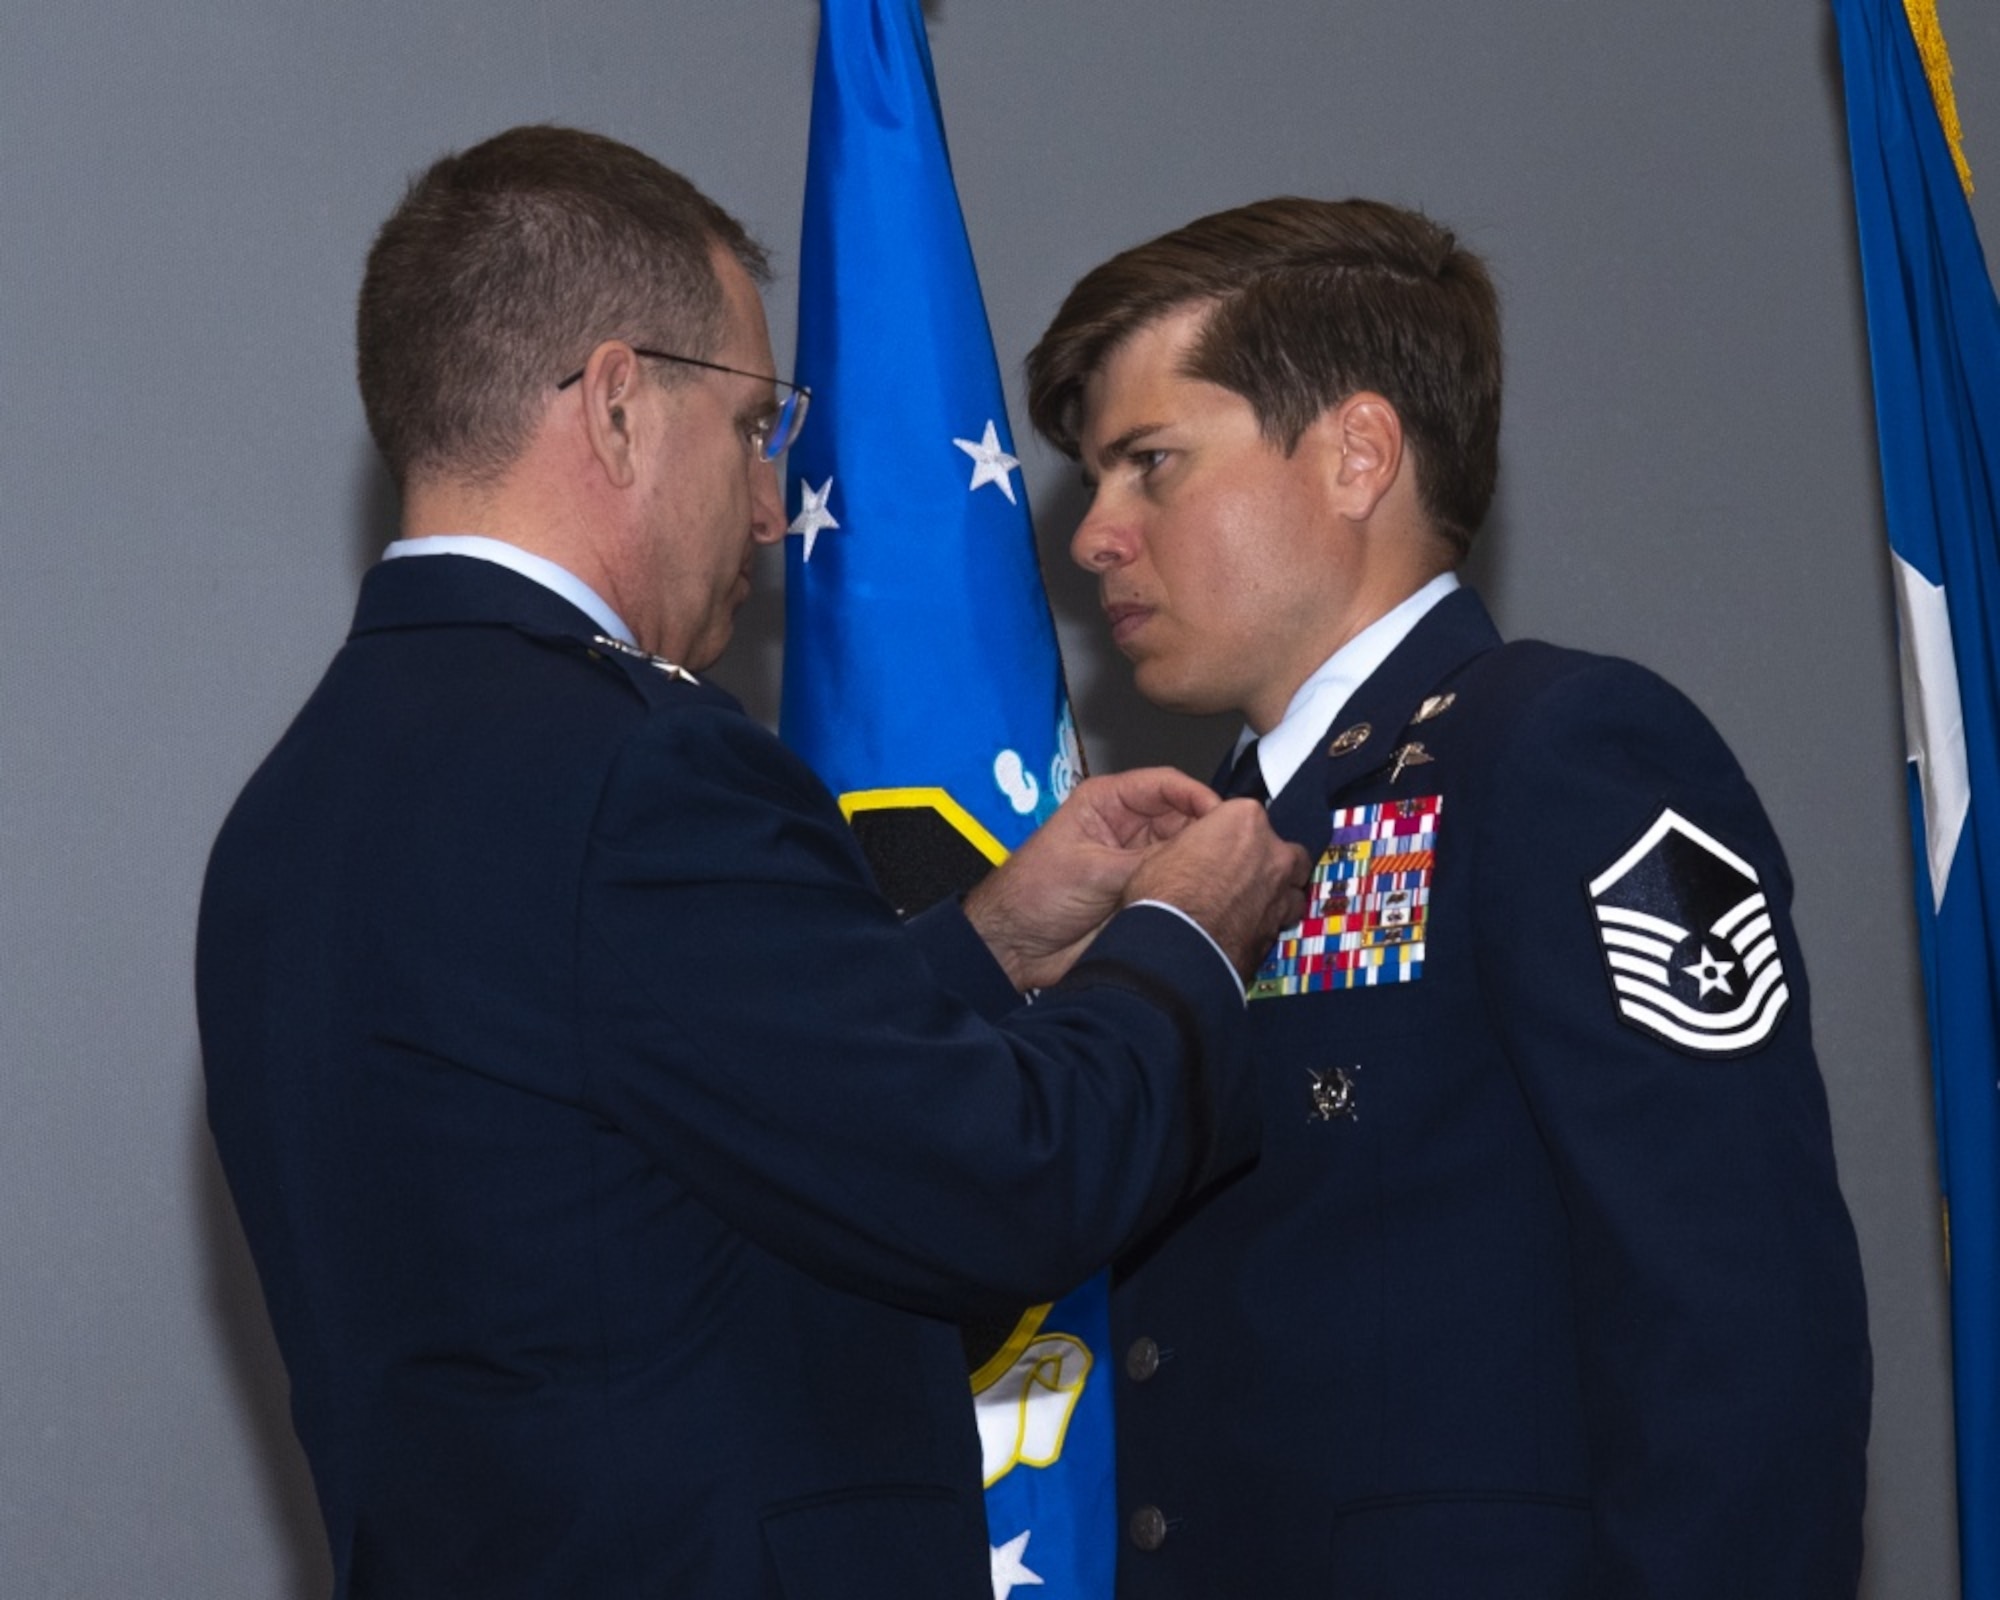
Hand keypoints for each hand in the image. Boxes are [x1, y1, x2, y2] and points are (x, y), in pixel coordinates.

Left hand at [964, 767, 1219, 988]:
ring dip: (1206, 863)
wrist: (1014, 948)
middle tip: (1241, 849)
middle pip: (1185, 818)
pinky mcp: (1143, 895)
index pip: (1166, 786)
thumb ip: (1146, 862)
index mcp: (1108, 803)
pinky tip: (1217, 896)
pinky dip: (1197, 890)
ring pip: (1187, 853)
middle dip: (1210, 831)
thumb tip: (1199, 855)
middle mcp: (1128, 828)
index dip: (1199, 796)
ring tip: (1234, 874)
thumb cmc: (1032, 896)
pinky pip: (1179, 886)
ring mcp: (1138, 862)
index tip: (1226, 816)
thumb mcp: (1092, 871)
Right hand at [1124, 799, 1312, 980]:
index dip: (1231, 832)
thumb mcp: (1162, 852)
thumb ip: (1192, 845)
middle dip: (1268, 861)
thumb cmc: (1166, 897)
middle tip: (1240, 872)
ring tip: (1247, 902)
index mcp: (1244, 820)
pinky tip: (1245, 928)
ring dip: (1275, 893)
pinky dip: (1266, 923)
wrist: (1176, 946)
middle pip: (1285, 850)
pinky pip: (1279, 921)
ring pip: (1292, 888)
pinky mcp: (1278, 929)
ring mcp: (1282, 892)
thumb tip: (1188, 853)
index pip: (1247, 815)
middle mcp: (1273, 852)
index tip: (1218, 844)